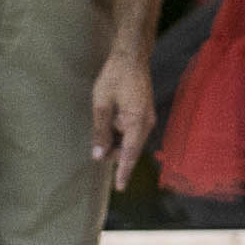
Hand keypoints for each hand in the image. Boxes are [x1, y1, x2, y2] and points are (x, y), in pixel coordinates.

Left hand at [89, 50, 153, 189]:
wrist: (132, 56)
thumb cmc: (115, 77)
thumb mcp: (101, 104)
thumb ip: (101, 132)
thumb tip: (99, 156)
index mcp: (137, 123)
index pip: (129, 154)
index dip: (123, 172)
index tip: (120, 188)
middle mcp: (146, 123)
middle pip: (130, 149)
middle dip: (114, 152)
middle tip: (97, 146)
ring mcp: (147, 118)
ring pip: (130, 140)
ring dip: (116, 140)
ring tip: (103, 122)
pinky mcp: (144, 113)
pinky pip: (132, 131)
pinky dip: (120, 132)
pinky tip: (110, 120)